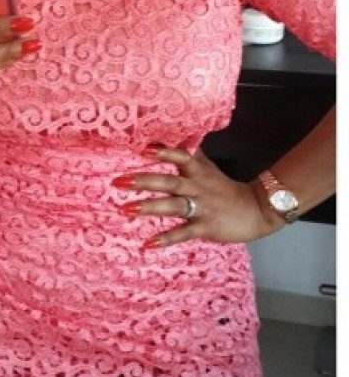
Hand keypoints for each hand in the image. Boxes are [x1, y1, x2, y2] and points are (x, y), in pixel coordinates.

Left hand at [114, 145, 283, 247]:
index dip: (164, 153)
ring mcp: (201, 208)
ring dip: (149, 207)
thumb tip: (173, 133)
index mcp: (197, 172)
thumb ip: (189, 152)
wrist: (258, 210)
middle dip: (143, 181)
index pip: (181, 158)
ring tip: (126, 209)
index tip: (145, 149)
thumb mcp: (207, 167)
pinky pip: (183, 233)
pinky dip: (166, 238)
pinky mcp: (206, 227)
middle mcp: (197, 188)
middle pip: (169, 182)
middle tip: (118, 181)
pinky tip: (148, 243)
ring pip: (173, 206)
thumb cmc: (224, 187)